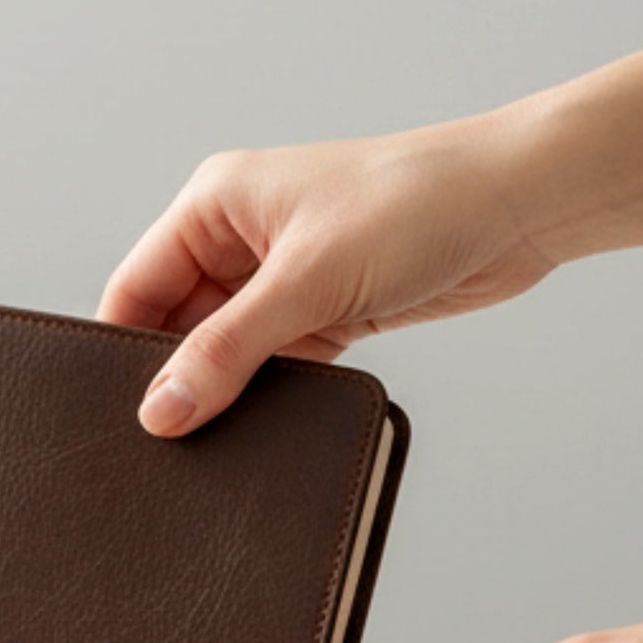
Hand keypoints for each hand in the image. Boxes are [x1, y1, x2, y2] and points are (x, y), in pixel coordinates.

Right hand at [96, 118, 558, 435]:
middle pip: (175, 325)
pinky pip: (274, 365)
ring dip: (226, 390)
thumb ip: (226, 350)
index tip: (117, 415)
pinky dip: (270, 395)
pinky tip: (265, 428)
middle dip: (174, 378)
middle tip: (164, 440)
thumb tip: (161, 412)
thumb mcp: (307, 281)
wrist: (525, 202)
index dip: (123, 352)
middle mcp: (239, 238)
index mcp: (214, 205)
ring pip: (225, 351)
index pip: (135, 288)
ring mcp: (283, 277)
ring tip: (215, 439)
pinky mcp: (325, 311)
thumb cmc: (418, 202)